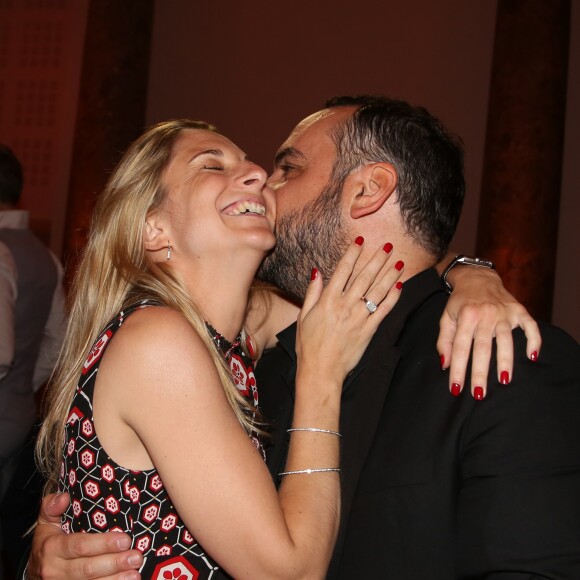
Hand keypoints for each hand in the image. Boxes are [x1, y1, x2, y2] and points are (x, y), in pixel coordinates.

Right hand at [28, 492, 141, 578]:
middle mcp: (54, 570)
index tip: (125, 540)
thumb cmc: (47, 543)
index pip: (79, 546)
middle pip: (87, 569)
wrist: (33, 575)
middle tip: (136, 557)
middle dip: (114, 563)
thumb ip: (52, 507)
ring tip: (135, 573)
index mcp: (52, 548)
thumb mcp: (46, 523)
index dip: (103, 544)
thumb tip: (64, 497)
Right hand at [297, 238, 402, 383]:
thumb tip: (317, 271)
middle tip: (387, 245)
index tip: (360, 240)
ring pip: (378, 290)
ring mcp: (359, 317)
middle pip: (365, 276)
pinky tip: (399, 287)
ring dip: (390, 274)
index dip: (353, 253)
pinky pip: (384, 310)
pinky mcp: (369, 330)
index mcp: (328, 299)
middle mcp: (345, 305)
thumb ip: (312, 292)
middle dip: (377, 259)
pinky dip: (393, 298)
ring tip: (399, 261)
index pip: (343, 270)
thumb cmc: (308, 345)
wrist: (321, 370)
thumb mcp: (304, 315)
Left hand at [437, 267, 540, 397]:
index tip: (456, 388)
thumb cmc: (459, 302)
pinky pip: (530, 326)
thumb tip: (445, 365)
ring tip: (504, 381)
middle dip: (480, 372)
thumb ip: (445, 341)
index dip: (458, 369)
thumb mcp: (446, 318)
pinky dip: (533, 340)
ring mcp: (504, 312)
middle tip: (479, 394)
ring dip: (505, 361)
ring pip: (506, 340)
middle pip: (483, 348)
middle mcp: (486, 314)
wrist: (477, 277)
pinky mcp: (519, 310)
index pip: (460, 348)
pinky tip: (532, 356)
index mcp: (466, 316)